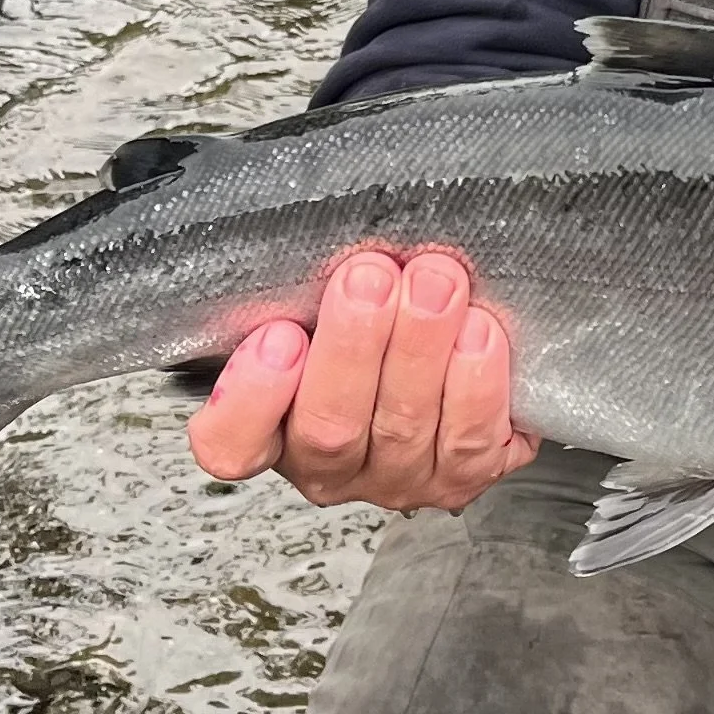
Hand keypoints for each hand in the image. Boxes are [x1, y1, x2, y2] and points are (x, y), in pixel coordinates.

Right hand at [187, 245, 538, 510]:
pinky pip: (470, 441)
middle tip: (371, 275)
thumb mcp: (315, 307)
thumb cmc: (371, 325)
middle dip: (353, 344)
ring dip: (420, 347)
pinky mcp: (464, 474)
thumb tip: (308, 236)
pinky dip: (477, 383)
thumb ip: (301, 294)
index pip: (232, 443)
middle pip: (329, 426)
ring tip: (436, 281)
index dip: (251, 397)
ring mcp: (398, 477)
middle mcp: (330, 466)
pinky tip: (480, 331)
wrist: (452, 360)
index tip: (279, 334)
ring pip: (403, 425)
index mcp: (272, 432)